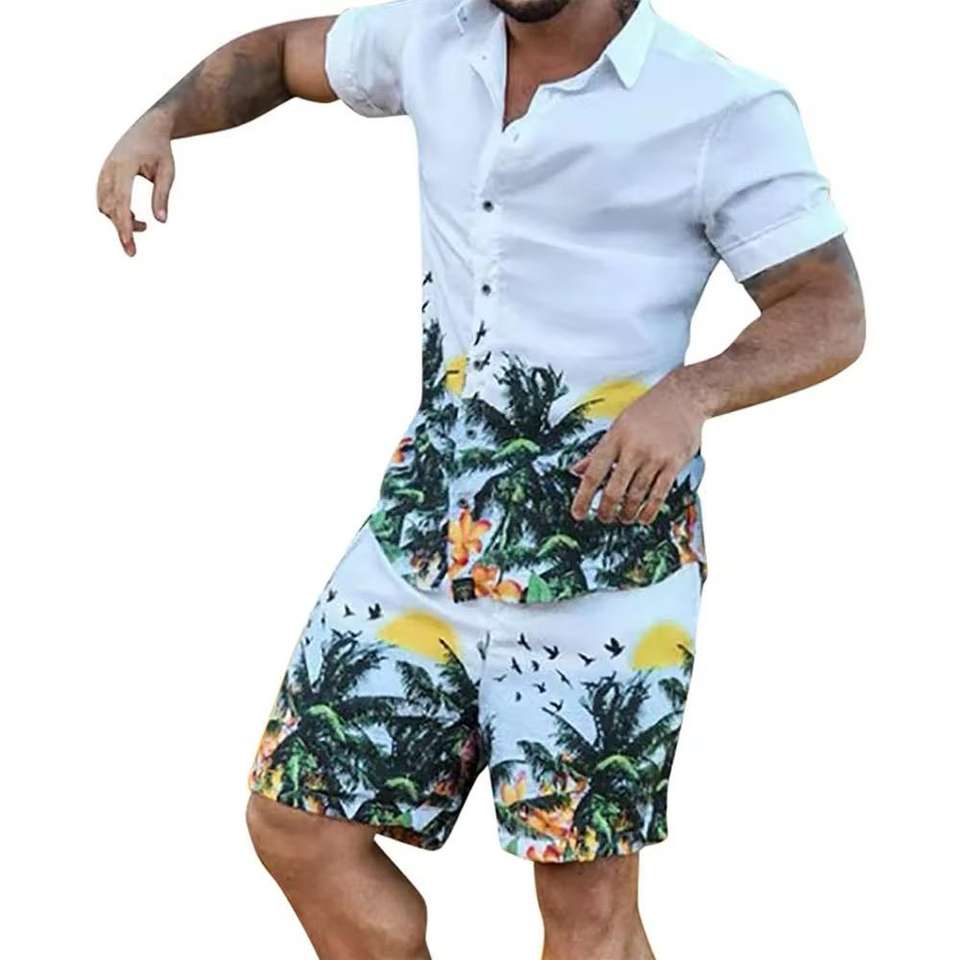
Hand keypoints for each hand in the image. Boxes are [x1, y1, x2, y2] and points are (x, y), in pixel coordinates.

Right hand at [97, 111, 174, 255]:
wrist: (148, 128)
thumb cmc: (160, 150)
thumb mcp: (167, 172)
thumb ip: (162, 196)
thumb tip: (161, 221)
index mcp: (124, 166)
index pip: (121, 202)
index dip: (124, 226)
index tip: (130, 246)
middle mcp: (109, 169)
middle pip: (109, 207)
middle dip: (120, 231)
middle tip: (132, 253)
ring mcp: (103, 171)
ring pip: (104, 205)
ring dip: (120, 220)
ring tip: (143, 224)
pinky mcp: (104, 175)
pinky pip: (104, 199)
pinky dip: (115, 212)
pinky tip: (133, 217)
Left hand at [570, 374, 705, 524]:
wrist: (683, 398)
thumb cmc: (647, 412)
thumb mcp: (617, 426)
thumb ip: (598, 451)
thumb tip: (576, 471)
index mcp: (615, 438)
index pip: (594, 473)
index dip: (583, 497)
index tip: (577, 514)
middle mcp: (633, 449)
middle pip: (614, 490)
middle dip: (606, 510)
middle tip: (603, 518)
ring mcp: (655, 457)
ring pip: (636, 496)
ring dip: (627, 513)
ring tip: (623, 518)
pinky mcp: (674, 464)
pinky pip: (659, 495)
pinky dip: (648, 511)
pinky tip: (642, 518)